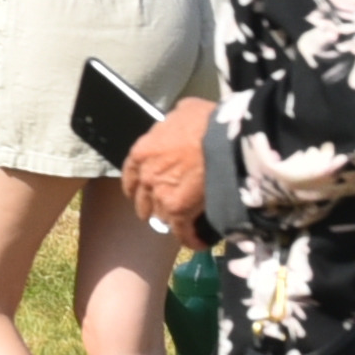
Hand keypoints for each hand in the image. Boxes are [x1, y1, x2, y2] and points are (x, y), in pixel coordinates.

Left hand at [126, 100, 213, 241]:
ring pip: (163, 217)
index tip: (144, 193)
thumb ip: (173, 123)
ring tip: (189, 223)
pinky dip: (191, 239)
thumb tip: (177, 124)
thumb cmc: (207, 121)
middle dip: (155, 206)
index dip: (138, 187)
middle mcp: (146, 176)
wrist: (225, 138)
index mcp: (142, 151)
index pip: (130, 177)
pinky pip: (182, 232)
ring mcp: (160, 195)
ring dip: (175, 220)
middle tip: (170, 209)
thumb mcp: (184, 111)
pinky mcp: (178, 211)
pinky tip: (200, 242)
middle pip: (144, 201)